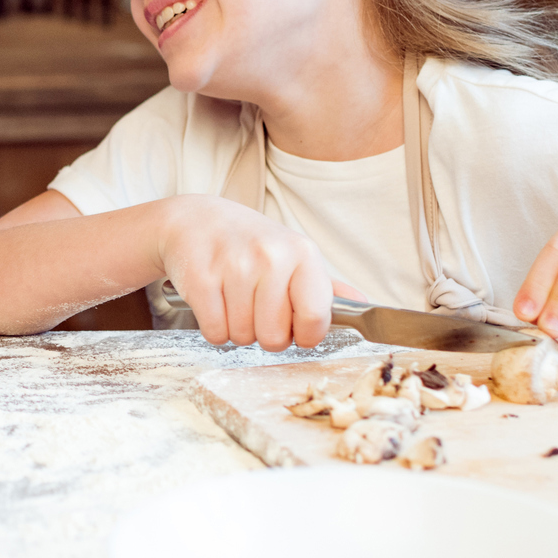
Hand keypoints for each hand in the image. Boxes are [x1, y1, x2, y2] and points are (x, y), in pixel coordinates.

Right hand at [155, 195, 336, 350]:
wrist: (194, 219)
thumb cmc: (249, 242)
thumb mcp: (292, 254)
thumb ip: (326, 286)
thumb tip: (363, 304)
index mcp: (302, 253)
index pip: (316, 319)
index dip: (305, 335)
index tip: (295, 327)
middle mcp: (271, 257)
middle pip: (274, 338)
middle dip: (264, 334)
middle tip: (255, 308)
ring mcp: (234, 266)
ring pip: (242, 337)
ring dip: (236, 329)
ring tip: (233, 299)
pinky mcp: (200, 279)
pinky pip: (214, 332)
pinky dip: (213, 327)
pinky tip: (214, 301)